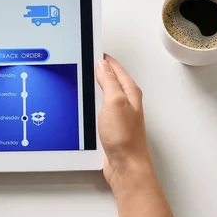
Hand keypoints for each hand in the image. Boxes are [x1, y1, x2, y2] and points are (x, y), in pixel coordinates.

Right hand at [96, 54, 151, 190]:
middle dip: (100, 70)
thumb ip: (108, 81)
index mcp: (130, 92)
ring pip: (106, 94)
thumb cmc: (125, 138)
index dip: (103, 59)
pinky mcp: (111, 127)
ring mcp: (119, 115)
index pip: (115, 68)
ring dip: (97, 86)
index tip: (92, 50)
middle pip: (112, 79)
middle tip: (88, 60)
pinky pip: (101, 108)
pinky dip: (93, 102)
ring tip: (87, 77)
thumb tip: (102, 64)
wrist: (126, 166)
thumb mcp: (114, 102)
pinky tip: (87, 103)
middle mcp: (126, 102)